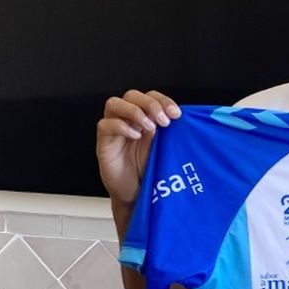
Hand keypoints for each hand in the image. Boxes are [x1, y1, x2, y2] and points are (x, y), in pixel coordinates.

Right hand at [96, 89, 180, 204]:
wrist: (136, 194)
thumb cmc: (148, 170)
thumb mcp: (164, 147)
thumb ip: (170, 131)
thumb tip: (185, 120)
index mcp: (143, 117)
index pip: (150, 96)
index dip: (163, 100)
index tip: (176, 114)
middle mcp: (127, 120)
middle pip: (131, 95)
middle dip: (150, 104)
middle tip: (164, 121)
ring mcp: (113, 130)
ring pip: (113, 103)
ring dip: (134, 111)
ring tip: (150, 128)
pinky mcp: (103, 143)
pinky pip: (105, 125)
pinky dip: (121, 127)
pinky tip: (135, 136)